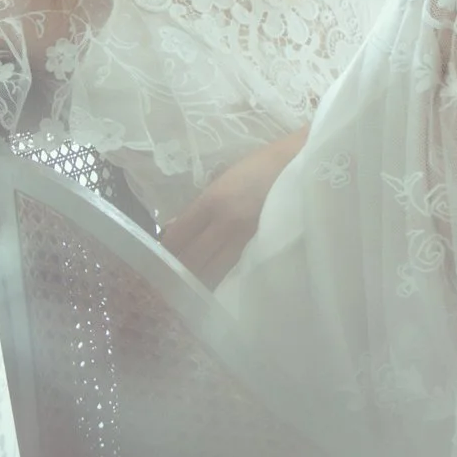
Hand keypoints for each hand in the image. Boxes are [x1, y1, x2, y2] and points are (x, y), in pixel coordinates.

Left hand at [161, 129, 305, 286]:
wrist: (303, 164)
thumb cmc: (261, 167)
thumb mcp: (224, 179)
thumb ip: (199, 207)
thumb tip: (172, 229)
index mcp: (213, 200)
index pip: (178, 236)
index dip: (163, 253)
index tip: (153, 263)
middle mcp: (226, 222)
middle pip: (191, 259)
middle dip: (175, 273)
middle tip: (165, 285)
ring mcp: (247, 238)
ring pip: (213, 271)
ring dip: (197, 281)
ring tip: (185, 292)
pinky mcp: (264, 247)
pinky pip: (236, 271)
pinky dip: (222, 280)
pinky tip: (214, 288)